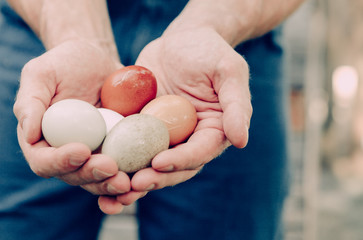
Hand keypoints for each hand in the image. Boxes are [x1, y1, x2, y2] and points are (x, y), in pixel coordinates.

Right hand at [13, 40, 141, 213]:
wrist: (99, 62)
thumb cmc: (66, 63)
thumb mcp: (42, 73)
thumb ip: (31, 101)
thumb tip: (30, 135)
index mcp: (43, 140)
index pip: (44, 161)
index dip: (60, 162)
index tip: (82, 150)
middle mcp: (67, 153)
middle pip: (75, 176)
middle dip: (92, 176)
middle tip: (111, 168)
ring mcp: (95, 154)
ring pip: (101, 179)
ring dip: (113, 184)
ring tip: (129, 181)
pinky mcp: (118, 150)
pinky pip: (125, 167)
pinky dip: (133, 176)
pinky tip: (146, 175)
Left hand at [116, 27, 251, 203]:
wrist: (181, 40)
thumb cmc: (209, 51)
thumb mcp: (228, 71)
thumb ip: (236, 105)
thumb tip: (241, 141)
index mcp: (213, 130)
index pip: (200, 152)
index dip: (182, 160)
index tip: (160, 162)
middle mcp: (189, 138)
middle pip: (174, 166)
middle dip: (155, 177)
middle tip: (134, 183)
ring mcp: (164, 134)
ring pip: (150, 161)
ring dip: (133, 175)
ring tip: (113, 185)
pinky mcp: (143, 126)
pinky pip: (130, 143)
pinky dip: (118, 156)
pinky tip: (100, 162)